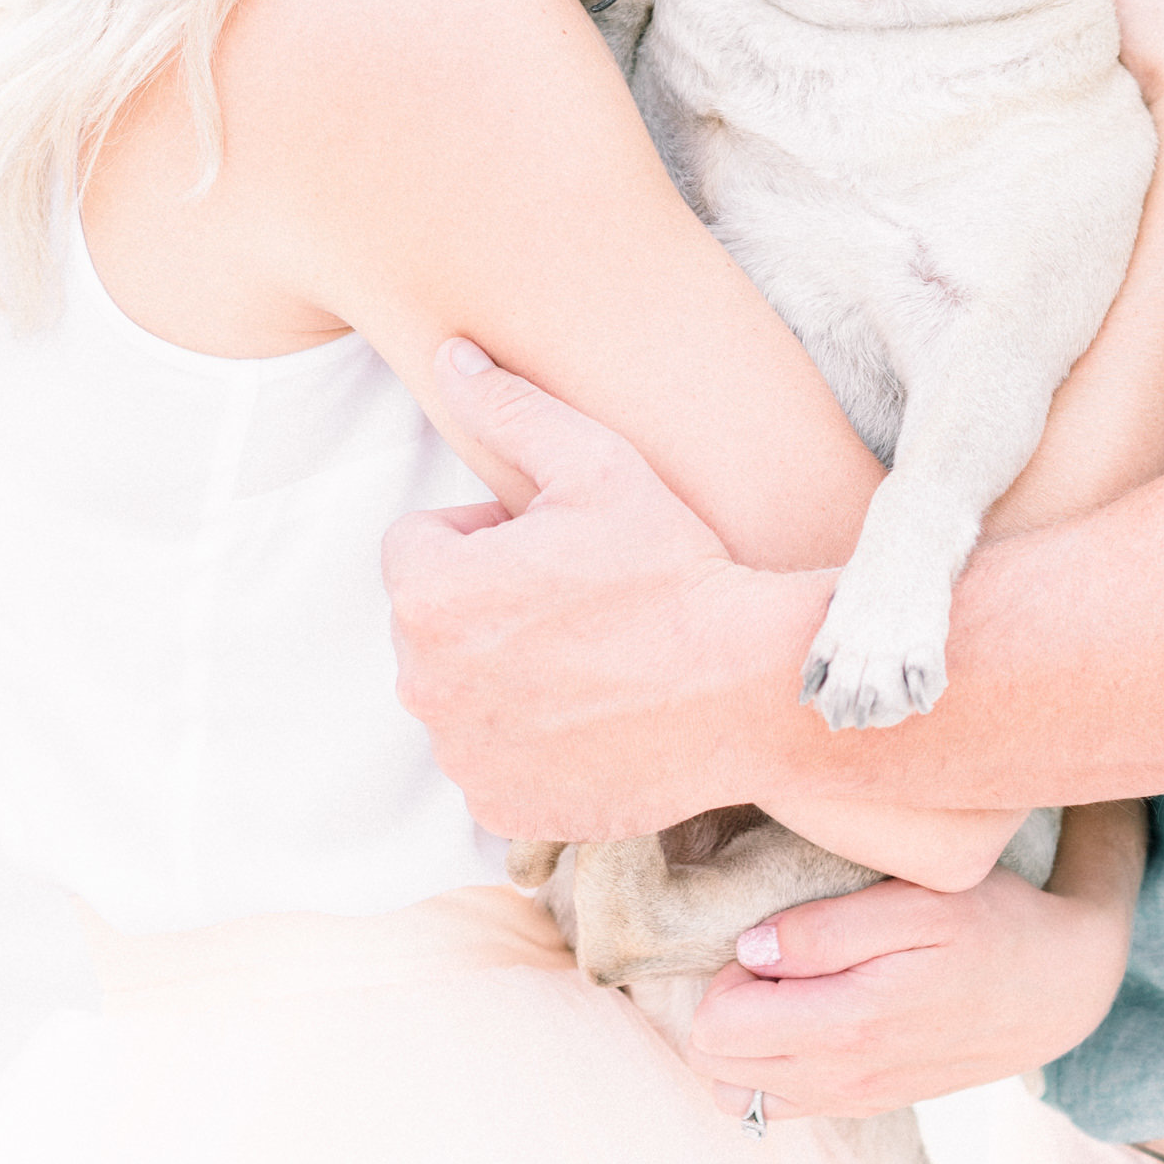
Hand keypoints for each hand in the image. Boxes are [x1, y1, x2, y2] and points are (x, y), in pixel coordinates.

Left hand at [384, 342, 760, 838]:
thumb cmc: (672, 570)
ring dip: (502, 672)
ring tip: (592, 657)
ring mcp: (461, 755)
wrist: (745, 688)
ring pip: (460, 690)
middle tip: (577, 600)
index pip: (418, 543)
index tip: (552, 546)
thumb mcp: (597, 466)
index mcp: (430, 594)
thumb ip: (509, 407)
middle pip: (431, 620)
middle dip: (484, 604)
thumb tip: (450, 354)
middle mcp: (424, 684)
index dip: (485, 534)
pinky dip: (528, 741)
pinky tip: (594, 715)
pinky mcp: (502, 809)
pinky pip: (491, 759)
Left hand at [688, 800, 1145, 1120]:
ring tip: (786, 986)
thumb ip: (826, 928)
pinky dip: (770, 1064)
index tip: (771, 939)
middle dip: (725, 1005)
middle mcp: (843, 1080)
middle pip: (715, 1066)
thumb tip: (748, 950)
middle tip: (776, 958)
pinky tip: (809, 1012)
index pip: (716, 1026)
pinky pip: (781, 1106)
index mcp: (848, 1026)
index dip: (726, 971)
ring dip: (742, 1039)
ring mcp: (854, 1100)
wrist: (1060, 989)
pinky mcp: (868, 1103)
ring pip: (740, 1095)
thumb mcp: (918, 901)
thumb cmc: (991, 925)